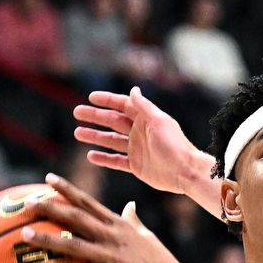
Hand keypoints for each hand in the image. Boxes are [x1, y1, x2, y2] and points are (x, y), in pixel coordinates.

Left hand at [24, 174, 185, 262]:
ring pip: (73, 245)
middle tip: (26, 203)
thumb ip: (134, 220)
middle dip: (50, 207)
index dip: (67, 190)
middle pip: (76, 217)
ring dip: (48, 240)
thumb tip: (130, 205)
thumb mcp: (148, 237)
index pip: (89, 202)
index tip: (47, 179)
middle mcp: (113, 237)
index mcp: (120, 226)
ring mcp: (112, 257)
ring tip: (25, 236)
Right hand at [74, 86, 203, 194]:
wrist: (185, 172)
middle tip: (77, 112)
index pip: (123, 105)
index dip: (108, 100)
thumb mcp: (159, 122)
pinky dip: (104, 158)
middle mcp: (139, 132)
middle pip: (113, 121)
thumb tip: (133, 90)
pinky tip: (90, 155)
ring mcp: (136, 149)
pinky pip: (116, 161)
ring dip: (95, 136)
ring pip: (110, 140)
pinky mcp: (136, 166)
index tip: (91, 97)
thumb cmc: (175, 145)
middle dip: (95, 116)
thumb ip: (144, 107)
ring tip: (77, 133)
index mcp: (146, 119)